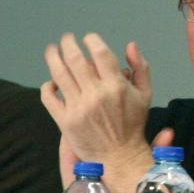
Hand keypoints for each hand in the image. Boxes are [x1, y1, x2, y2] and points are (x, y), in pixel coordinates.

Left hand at [41, 33, 152, 165]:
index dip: (92, 40)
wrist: (119, 155)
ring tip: (52, 50)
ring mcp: (78, 107)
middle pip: (76, 60)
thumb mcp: (145, 94)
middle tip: (66, 39)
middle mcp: (96, 95)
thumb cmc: (133, 123)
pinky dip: (48, 86)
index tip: (89, 37)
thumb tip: (130, 45)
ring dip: (53, 58)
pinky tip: (52, 81)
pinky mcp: (65, 120)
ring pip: (59, 75)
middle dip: (68, 44)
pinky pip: (49, 98)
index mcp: (117, 86)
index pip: (100, 53)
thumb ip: (140, 68)